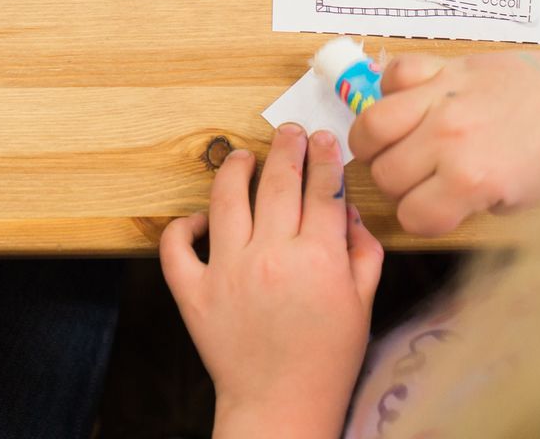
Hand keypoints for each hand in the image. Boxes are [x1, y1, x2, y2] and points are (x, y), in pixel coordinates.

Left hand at [160, 125, 382, 438]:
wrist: (281, 407)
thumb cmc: (327, 360)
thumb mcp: (362, 305)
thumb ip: (363, 254)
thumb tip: (350, 212)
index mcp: (318, 259)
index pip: (323, 190)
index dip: (325, 158)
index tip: (324, 139)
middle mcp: (271, 257)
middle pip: (279, 183)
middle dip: (287, 149)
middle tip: (289, 133)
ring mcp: (228, 272)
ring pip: (227, 200)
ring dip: (236, 170)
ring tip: (242, 156)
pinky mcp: (194, 293)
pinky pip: (177, 247)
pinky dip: (182, 227)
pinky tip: (199, 219)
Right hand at [350, 51, 539, 235]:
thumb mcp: (527, 205)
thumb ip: (474, 204)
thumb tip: (440, 199)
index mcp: (471, 180)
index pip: (411, 215)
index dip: (424, 219)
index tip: (440, 212)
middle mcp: (449, 137)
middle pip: (383, 174)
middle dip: (400, 186)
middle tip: (424, 181)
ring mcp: (445, 96)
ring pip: (370, 126)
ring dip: (379, 144)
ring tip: (400, 146)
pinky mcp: (451, 66)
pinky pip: (394, 74)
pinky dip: (394, 90)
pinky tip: (415, 104)